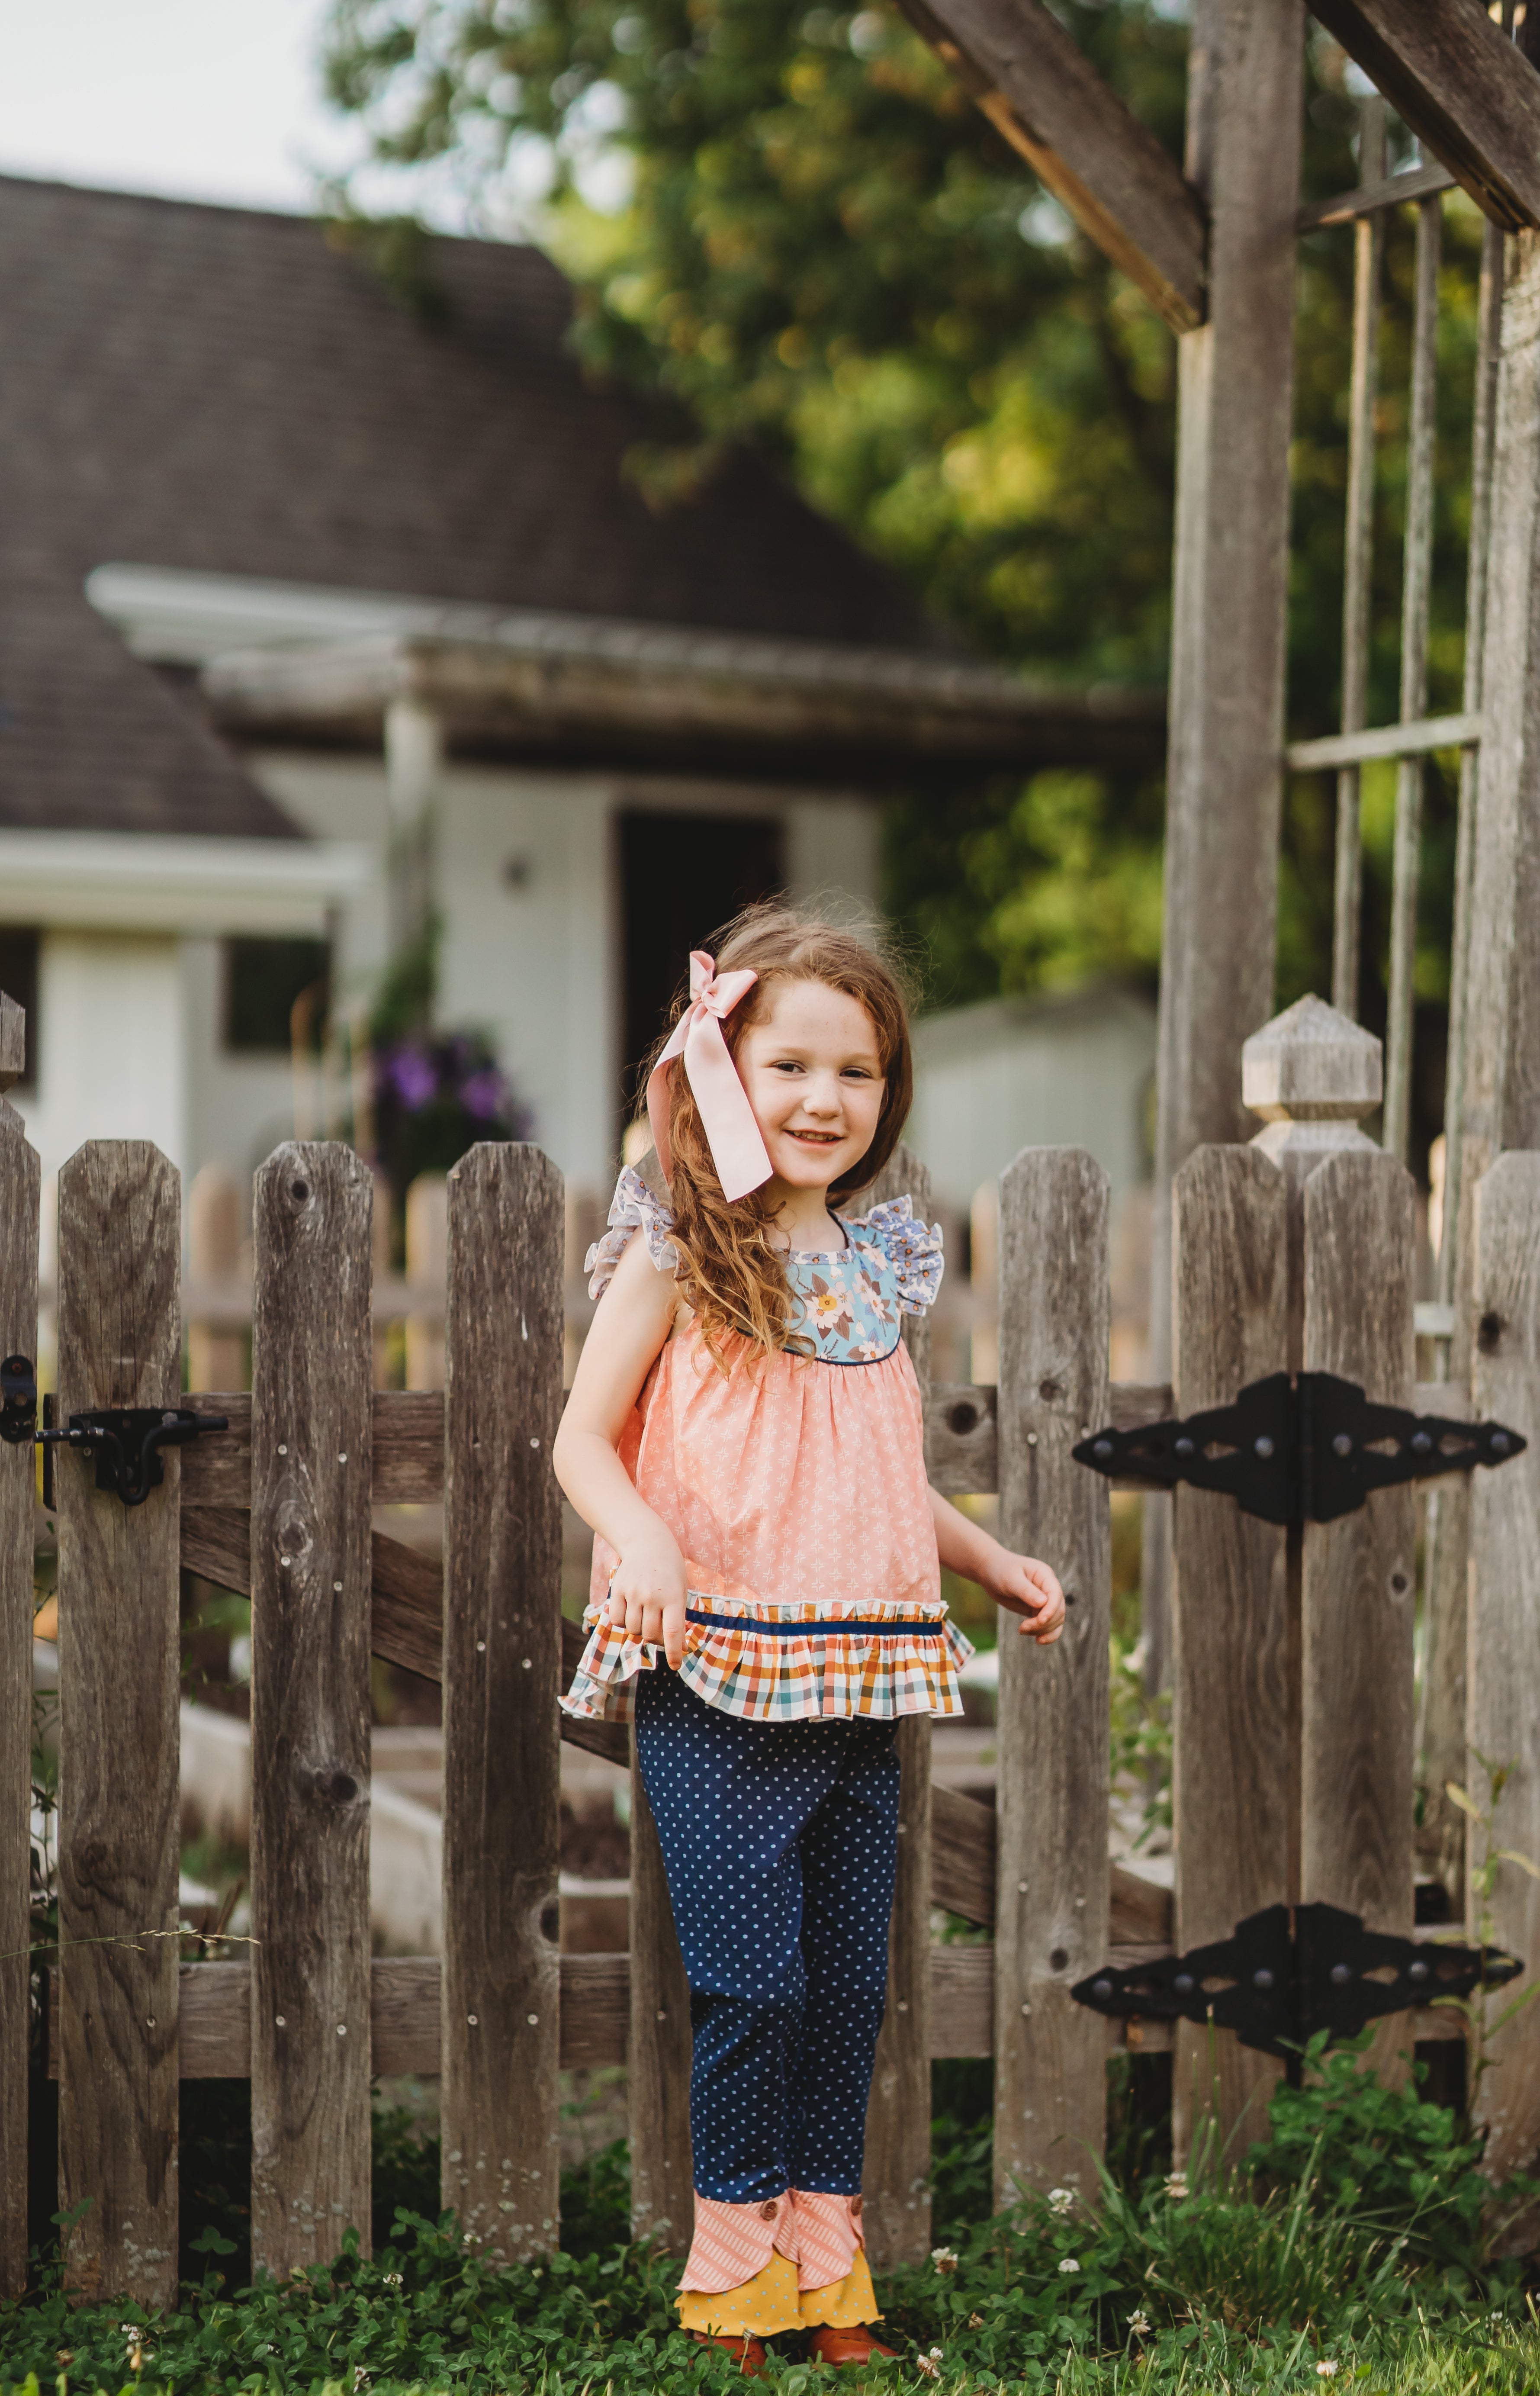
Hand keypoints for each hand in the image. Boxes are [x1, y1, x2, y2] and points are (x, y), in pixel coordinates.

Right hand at [606, 1530, 688, 1668]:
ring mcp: (633, 1593)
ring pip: (633, 1630)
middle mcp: (652, 1596)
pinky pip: (617, 1621)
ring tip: (646, 1616)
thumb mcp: (680, 1592)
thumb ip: (678, 1620)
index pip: (673, 1632)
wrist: (648, 1544)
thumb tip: (681, 1649)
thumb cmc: (670, 1572)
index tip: (676, 1666)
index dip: (674, 1653)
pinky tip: (632, 1612)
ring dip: (639, 1630)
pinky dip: (624, 1623)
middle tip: (659, 1631)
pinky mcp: (618, 1591)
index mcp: (674, 1597)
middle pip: (650, 1634)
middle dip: (656, 1639)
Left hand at [982, 1546, 1065, 1644]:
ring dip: (1042, 1630)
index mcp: (1045, 1575)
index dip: (1051, 1609)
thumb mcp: (1011, 1579)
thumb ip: (1026, 1591)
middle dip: (1044, 1623)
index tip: (1040, 1621)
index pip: (1055, 1594)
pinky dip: (1046, 1634)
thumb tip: (1043, 1603)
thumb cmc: (1000, 1570)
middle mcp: (1048, 1588)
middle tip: (1022, 1628)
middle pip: (1058, 1610)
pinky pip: (1049, 1625)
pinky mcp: (1038, 1611)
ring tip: (1021, 1630)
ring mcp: (1045, 1600)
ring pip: (1056, 1620)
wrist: (991, 1572)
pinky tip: (1037, 1640)